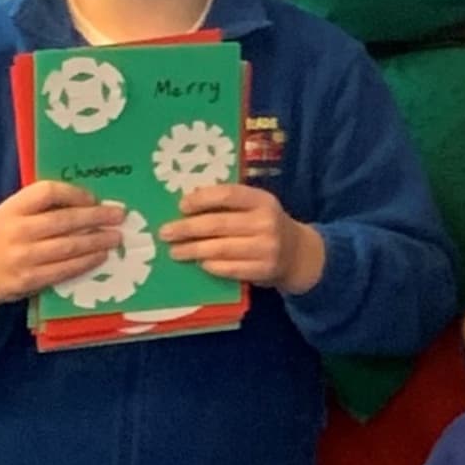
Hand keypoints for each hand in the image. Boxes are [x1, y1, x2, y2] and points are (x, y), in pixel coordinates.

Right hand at [0, 179, 131, 317]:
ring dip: (97, 241)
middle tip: (119, 216)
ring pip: (68, 247)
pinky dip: (86, 262)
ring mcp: (22, 257)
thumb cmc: (0, 239)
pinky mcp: (28, 280)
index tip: (93, 199)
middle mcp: (16, 230)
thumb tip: (86, 202)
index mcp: (12, 208)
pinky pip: (64, 270)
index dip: (74, 193)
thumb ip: (39, 207)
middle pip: (63, 220)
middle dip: (96, 218)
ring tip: (115, 237)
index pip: (47, 192)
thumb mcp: (11, 214)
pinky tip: (100, 257)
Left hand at [165, 182, 327, 293]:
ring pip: (220, 248)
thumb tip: (187, 204)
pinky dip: (211, 266)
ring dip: (193, 250)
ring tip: (174, 251)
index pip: (227, 194)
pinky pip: (230, 268)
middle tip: (165, 232)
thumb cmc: (266, 225)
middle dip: (187, 228)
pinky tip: (199, 263)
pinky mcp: (264, 270)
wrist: (298, 254)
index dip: (201, 199)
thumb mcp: (257, 207)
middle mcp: (266, 222)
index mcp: (262, 200)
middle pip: (218, 224)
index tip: (181, 206)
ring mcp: (267, 248)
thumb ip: (230, 203)